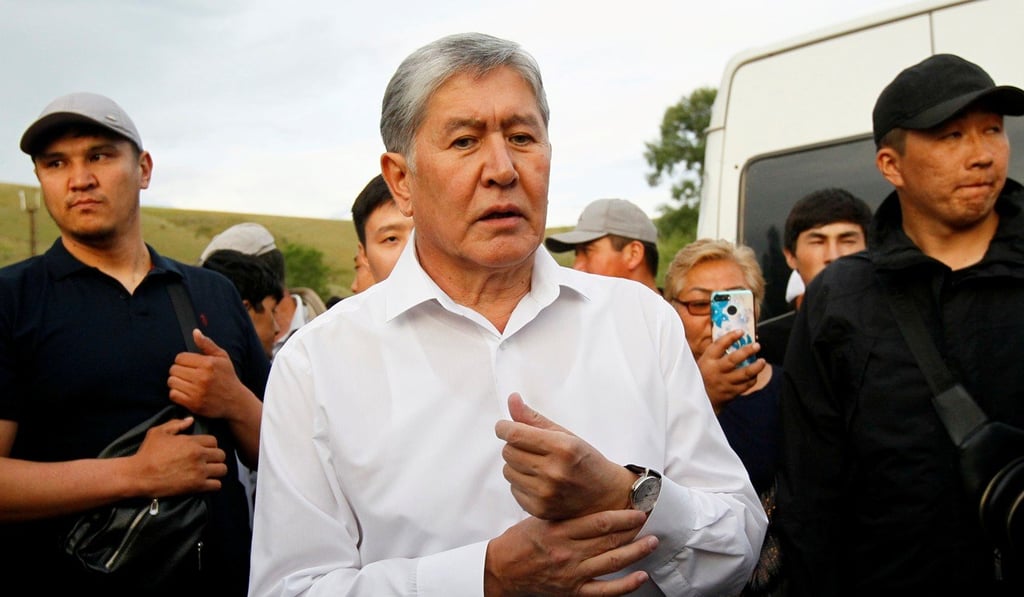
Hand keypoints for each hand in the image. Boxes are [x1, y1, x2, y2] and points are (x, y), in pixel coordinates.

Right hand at [132, 416, 226, 496]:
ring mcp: (199, 471)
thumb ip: (176, 424)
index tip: (204, 450)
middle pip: (221, 455)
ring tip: (209, 472)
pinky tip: (206, 483)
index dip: (210, 445)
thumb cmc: (147, 453)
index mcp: (192, 442)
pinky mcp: (196, 486)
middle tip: (208, 462)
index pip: (214, 441)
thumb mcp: (158, 433)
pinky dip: (214, 485)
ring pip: (222, 469)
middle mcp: (199, 455)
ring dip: (217, 471)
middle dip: (216, 458)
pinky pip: (217, 485)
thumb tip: (190, 420)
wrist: (139, 475)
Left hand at [168, 329, 251, 420]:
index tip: (190, 365)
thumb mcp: (222, 357)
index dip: (183, 360)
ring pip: (171, 382)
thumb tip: (195, 332)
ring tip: (186, 383)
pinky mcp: (193, 404)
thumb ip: (207, 344)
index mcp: (208, 364)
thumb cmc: (228, 377)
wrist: (235, 401)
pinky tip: (186, 392)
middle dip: (179, 371)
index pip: (180, 357)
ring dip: (176, 382)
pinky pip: (173, 395)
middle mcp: (202, 377)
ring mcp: (197, 391)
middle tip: (188, 375)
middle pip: (173, 369)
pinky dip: (177, 394)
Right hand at [484, 510, 656, 596]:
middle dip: (634, 530)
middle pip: (609, 540)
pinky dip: (626, 585)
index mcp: (559, 531)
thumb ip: (566, 515)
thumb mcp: (540, 520)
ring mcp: (572, 574)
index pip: (599, 522)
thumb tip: (594, 502)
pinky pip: (605, 591)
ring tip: (652, 542)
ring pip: (612, 563)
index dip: (623, 515)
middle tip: (650, 520)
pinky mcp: (573, 591)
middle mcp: (568, 552)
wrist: (502, 571)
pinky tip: (640, 576)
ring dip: (636, 552)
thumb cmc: (520, 542)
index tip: (637, 509)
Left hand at [495, 393, 636, 520]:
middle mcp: (553, 471)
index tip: (504, 427)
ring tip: (538, 466)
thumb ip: (535, 419)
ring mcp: (546, 493)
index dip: (504, 428)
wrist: (606, 497)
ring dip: (517, 466)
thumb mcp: (566, 435)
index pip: (515, 434)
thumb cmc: (585, 461)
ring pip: (507, 471)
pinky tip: (540, 483)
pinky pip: (513, 489)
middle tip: (531, 449)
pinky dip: (521, 484)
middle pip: (508, 452)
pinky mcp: (539, 510)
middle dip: (514, 446)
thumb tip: (512, 398)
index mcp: (562, 447)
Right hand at [697, 329, 764, 412]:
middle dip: (747, 351)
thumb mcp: (703, 362)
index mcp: (707, 360)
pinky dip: (752, 379)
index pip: (719, 345)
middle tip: (756, 345)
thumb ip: (715, 352)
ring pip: (744, 374)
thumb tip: (731, 337)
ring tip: (762, 361)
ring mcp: (724, 383)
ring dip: (755, 367)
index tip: (741, 331)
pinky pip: (746, 385)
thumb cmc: (702, 376)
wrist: (698, 400)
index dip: (730, 337)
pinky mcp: (731, 393)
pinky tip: (755, 374)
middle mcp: (716, 371)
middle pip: (733, 359)